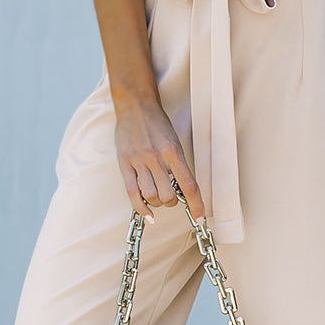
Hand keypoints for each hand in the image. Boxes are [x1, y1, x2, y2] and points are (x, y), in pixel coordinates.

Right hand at [115, 100, 204, 222]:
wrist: (135, 107)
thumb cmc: (157, 124)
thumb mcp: (174, 142)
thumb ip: (177, 165)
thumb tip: (183, 191)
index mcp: (173, 152)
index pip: (189, 186)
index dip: (196, 205)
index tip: (199, 218)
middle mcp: (157, 158)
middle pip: (168, 196)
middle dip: (172, 202)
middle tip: (172, 197)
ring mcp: (139, 162)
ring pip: (151, 196)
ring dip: (157, 203)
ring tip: (157, 196)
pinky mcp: (125, 164)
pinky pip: (133, 193)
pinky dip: (141, 208)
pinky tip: (148, 213)